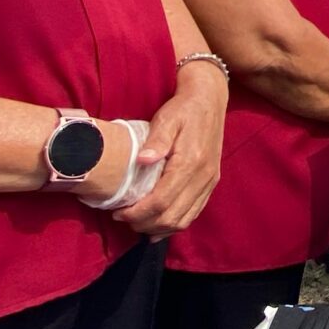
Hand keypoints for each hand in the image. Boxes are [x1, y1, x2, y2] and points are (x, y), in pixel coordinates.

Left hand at [120, 74, 227, 236]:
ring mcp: (209, 182)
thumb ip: (156, 140)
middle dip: (145, 224)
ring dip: (159, 228)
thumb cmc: (183, 109)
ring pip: (184, 220)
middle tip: (123, 219)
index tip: (118, 213)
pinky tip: (158, 226)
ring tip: (137, 223)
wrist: (210, 100)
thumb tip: (141, 161)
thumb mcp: (166, 118)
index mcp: (190, 163)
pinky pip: (193, 213)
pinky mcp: (211, 183)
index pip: (161, 201)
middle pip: (172, 216)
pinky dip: (174, 224)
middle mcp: (203, 177)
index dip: (138, 213)